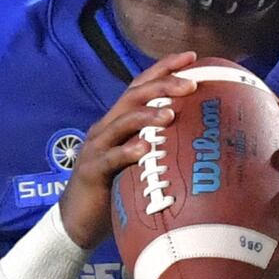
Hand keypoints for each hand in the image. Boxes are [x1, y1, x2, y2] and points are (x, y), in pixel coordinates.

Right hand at [58, 51, 200, 250]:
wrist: (77, 221)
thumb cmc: (114, 190)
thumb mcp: (139, 163)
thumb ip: (159, 147)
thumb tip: (201, 140)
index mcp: (119, 122)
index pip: (141, 86)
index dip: (164, 69)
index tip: (192, 57)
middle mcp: (106, 128)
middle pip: (133, 96)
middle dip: (162, 86)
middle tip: (191, 84)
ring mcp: (96, 148)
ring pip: (121, 123)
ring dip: (146, 116)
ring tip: (170, 114)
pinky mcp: (90, 172)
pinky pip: (109, 159)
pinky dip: (126, 152)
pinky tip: (143, 150)